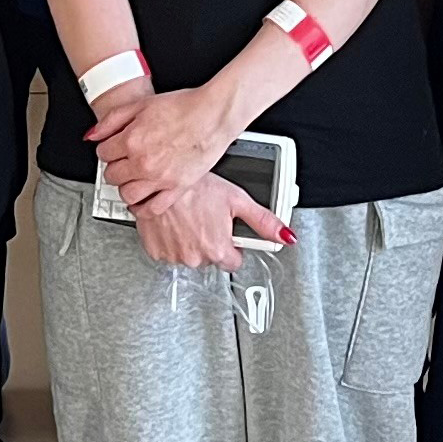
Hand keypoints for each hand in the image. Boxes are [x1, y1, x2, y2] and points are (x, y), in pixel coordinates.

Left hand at [88, 81, 234, 210]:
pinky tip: (144, 199)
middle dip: (115, 167)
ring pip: (128, 195)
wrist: (213, 115)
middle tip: (124, 162)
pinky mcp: (176, 189)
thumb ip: (112, 120)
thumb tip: (93, 135)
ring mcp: (160, 178)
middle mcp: (143, 163)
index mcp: (132, 140)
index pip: (103, 154)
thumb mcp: (142, 104)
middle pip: (112, 176)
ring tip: (132, 179)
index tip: (114, 148)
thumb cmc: (184, 107)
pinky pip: (152, 208)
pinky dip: (143, 207)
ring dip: (126, 188)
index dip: (108, 149)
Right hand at [131, 175, 285, 274]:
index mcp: (217, 249)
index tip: (228, 233)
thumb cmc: (196, 186)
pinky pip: (169, 251)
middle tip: (207, 217)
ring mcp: (173, 256)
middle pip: (211, 258)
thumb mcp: (237, 199)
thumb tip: (286, 236)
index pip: (233, 262)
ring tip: (190, 216)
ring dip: (191, 240)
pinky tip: (175, 221)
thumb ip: (264, 222)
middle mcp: (195, 257)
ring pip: (189, 255)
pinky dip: (172, 239)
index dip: (233, 246)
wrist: (159, 180)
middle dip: (211, 241)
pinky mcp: (156, 251)